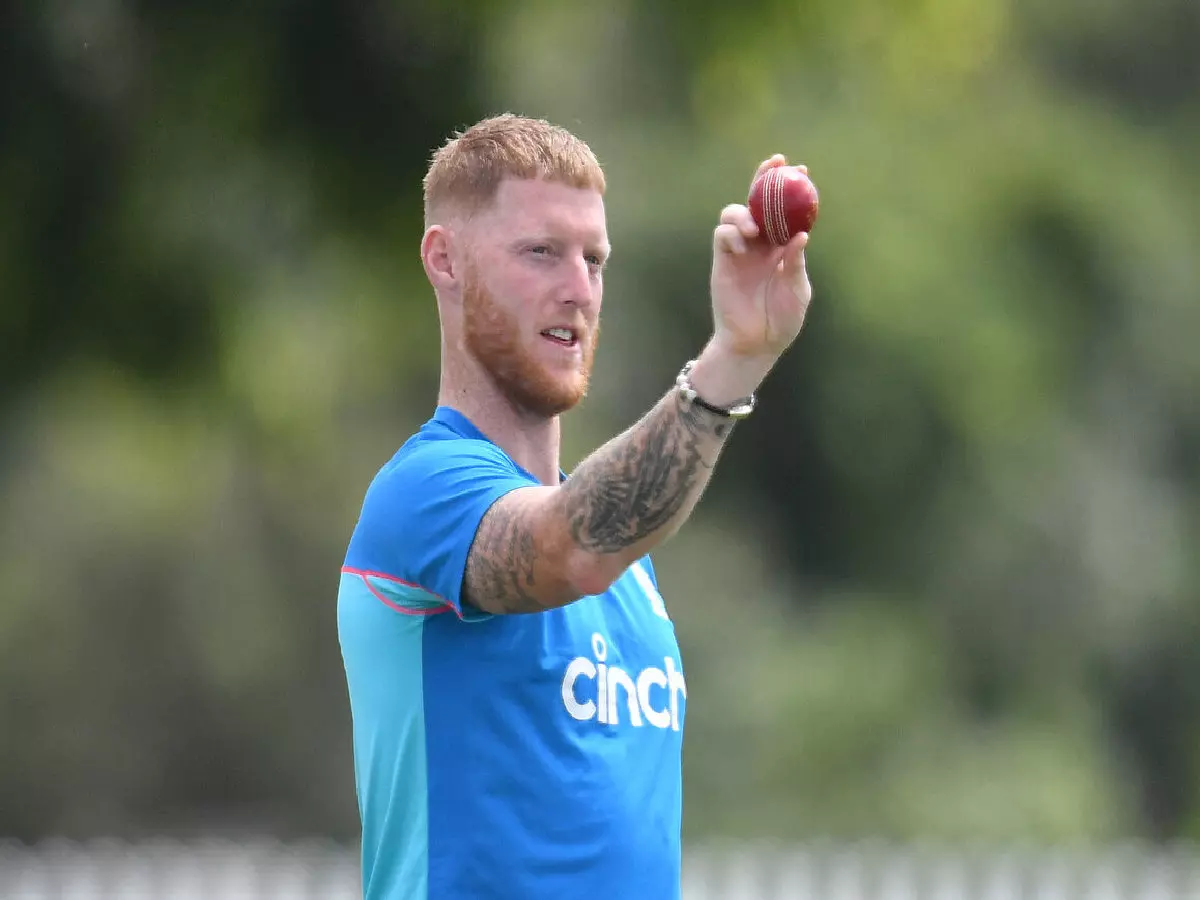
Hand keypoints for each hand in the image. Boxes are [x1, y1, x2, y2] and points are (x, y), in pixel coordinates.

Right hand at [709, 155, 812, 361]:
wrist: (756, 343)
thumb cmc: (782, 320)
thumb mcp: (798, 291)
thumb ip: (796, 263)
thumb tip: (802, 235)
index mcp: (782, 247)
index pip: (785, 210)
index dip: (790, 189)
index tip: (801, 170)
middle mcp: (760, 244)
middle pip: (757, 202)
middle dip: (763, 179)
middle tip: (775, 165)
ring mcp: (739, 251)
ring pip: (734, 213)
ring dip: (744, 213)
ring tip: (754, 229)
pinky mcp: (722, 262)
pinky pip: (721, 235)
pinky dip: (731, 233)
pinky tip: (743, 245)